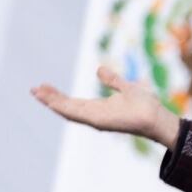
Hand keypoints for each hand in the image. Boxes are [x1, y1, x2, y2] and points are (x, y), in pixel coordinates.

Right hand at [31, 66, 180, 149]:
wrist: (157, 117)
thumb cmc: (145, 106)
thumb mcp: (125, 87)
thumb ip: (112, 80)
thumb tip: (99, 69)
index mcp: (98, 108)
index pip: (72, 102)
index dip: (57, 96)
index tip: (43, 87)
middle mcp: (94, 115)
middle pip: (66, 107)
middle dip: (50, 98)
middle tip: (34, 89)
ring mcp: (95, 119)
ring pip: (68, 111)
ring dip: (53, 102)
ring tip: (38, 92)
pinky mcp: (100, 121)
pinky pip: (79, 115)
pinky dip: (65, 109)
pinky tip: (54, 103)